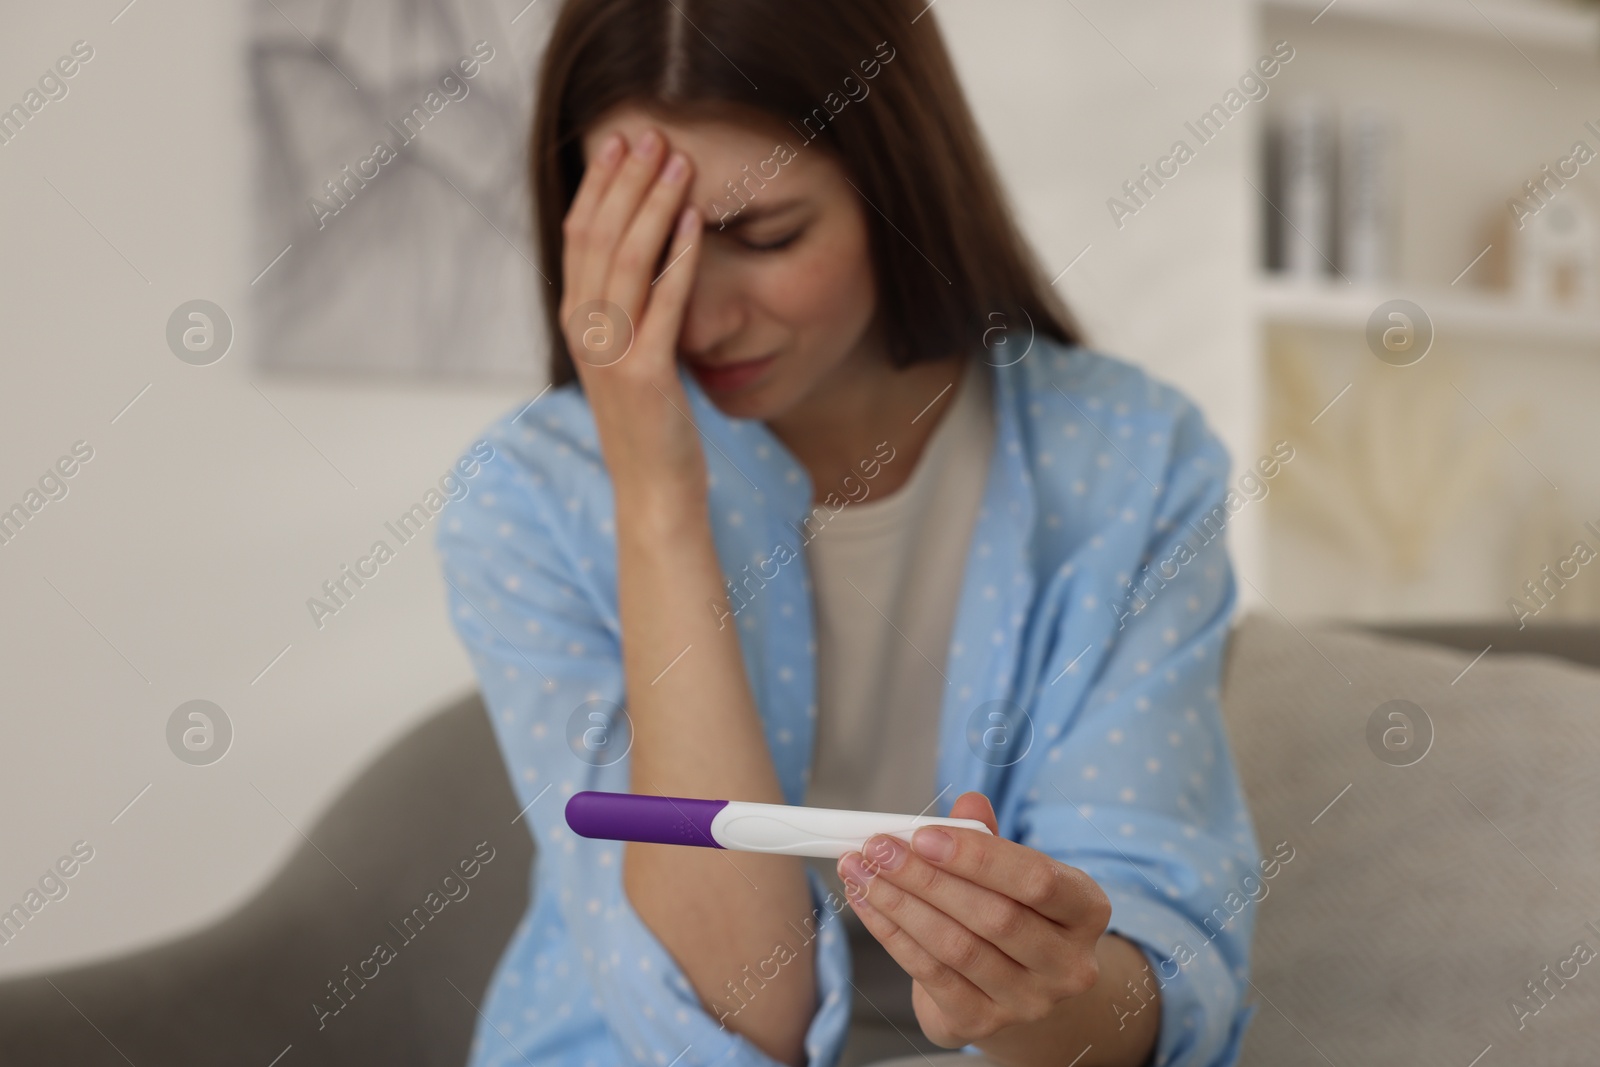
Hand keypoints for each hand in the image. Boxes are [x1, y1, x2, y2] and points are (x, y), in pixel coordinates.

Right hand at [560, 125, 705, 512]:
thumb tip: (641, 254)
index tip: (621, 143)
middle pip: (597, 237)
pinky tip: (698, 223)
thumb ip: (624, 309)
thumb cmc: (649, 425)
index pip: (578, 236)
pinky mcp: (647, 375)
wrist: (654, 491)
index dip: (599, 186)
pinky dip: (680, 257)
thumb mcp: (627, 358)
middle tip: (651, 134)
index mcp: (576, 323)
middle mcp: (584, 333)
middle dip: (625, 181)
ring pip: (626, 261)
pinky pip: (664, 303)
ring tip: (679, 163)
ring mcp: (612, 354)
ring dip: (654, 205)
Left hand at [837, 792, 1113, 1047]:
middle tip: (879, 849)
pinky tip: (868, 904)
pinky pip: (931, 974)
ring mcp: (1028, 1002)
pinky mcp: (982, 1023)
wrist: (1021, 990)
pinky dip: (892, 935)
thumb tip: (968, 801)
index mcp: (1086, 911)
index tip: (924, 836)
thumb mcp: (1015, 872)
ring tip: (862, 871)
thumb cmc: (1017, 914)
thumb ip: (991, 837)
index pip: (1038, 881)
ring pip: (956, 947)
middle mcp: (1067, 964)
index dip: (978, 857)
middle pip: (994, 917)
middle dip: (926, 878)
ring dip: (900, 904)